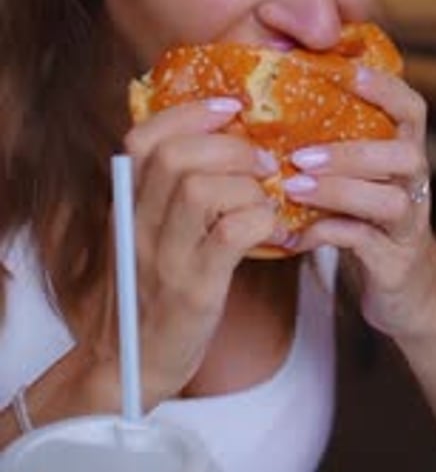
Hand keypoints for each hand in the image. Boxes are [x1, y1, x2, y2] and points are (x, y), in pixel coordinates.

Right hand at [74, 98, 277, 410]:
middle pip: (174, 157)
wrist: (131, 365)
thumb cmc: (150, 293)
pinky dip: (260, 220)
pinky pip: (230, 235)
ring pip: (199, 189)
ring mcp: (163, 258)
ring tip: (268, 195)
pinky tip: (273, 228)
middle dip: (228, 144)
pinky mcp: (193, 290)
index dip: (189, 113)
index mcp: (127, 206)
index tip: (230, 107)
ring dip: (245, 183)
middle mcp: (137, 226)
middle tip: (262, 159)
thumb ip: (166, 193)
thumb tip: (219, 145)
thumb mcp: (145, 234)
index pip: (143, 139)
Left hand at [283, 67, 435, 339]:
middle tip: (301, 155)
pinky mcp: (394, 261)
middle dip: (352, 152)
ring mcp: (408, 223)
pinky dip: (328, 235)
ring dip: (339, 192)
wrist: (395, 283)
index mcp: (404, 150)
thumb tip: (263, 97)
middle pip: (405, 155)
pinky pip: (366, 244)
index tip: (344, 73)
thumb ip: (328, 138)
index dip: (383, 87)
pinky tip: (294, 233)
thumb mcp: (353, 172)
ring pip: (390, 201)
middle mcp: (414, 183)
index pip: (410, 108)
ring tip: (293, 188)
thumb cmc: (361, 213)